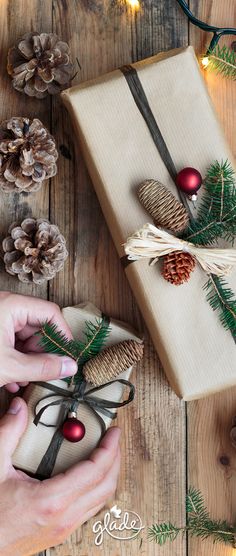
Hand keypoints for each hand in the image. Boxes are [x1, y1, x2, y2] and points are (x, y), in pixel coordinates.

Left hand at [0, 292, 77, 392]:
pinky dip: (15, 358)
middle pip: (39, 325)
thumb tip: (70, 366)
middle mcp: (6, 305)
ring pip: (25, 336)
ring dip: (28, 360)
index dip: (62, 335)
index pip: (51, 313)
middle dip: (42, 352)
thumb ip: (43, 367)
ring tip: (23, 379)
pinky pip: (11, 340)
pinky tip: (12, 378)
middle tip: (43, 370)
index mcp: (11, 305)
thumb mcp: (10, 367)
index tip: (67, 355)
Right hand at [0, 397, 120, 555]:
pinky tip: (88, 478)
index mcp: (51, 500)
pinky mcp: (59, 534)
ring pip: (100, 501)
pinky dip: (96, 490)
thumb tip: (19, 409)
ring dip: (108, 476)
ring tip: (105, 455)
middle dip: (115, 460)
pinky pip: (89, 510)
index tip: (113, 433)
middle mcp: (63, 518)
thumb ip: (9, 434)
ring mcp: (63, 529)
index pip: (95, 471)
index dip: (109, 449)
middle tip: (112, 440)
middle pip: (106, 486)